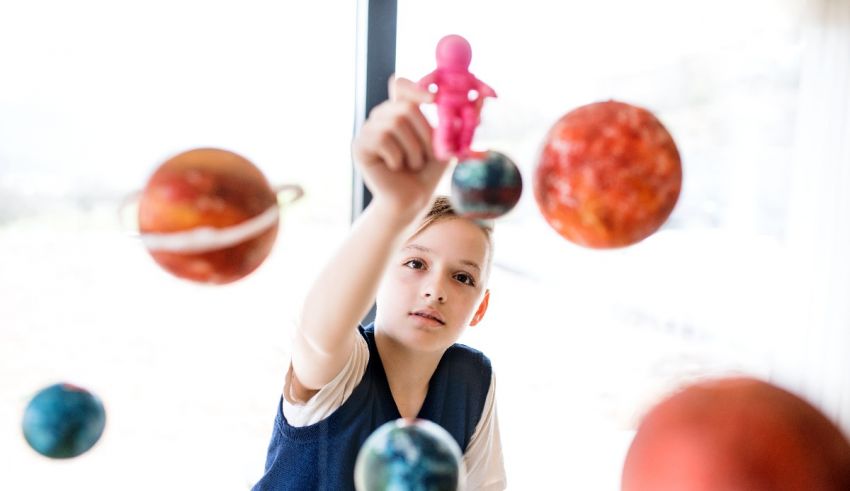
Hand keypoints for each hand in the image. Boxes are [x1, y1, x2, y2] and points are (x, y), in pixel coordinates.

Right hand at [352, 76, 447, 220]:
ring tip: (413, 164)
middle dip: (424, 134)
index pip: (401, 86)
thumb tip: (484, 99)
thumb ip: (461, 121)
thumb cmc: (428, 172)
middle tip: (428, 155)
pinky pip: (382, 139)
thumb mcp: (449, 143)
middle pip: (404, 107)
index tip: (433, 99)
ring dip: (413, 149)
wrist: (412, 200)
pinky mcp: (359, 145)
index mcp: (400, 111)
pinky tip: (396, 167)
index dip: (414, 88)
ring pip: (395, 123)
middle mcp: (382, 116)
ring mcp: (368, 129)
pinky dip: (396, 157)